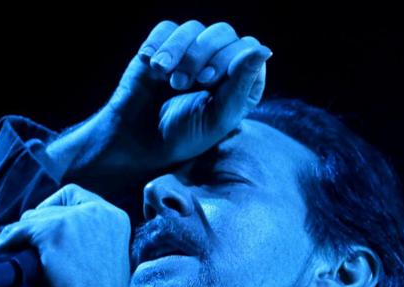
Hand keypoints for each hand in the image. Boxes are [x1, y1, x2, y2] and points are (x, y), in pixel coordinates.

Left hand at [0, 183, 131, 286]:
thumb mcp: (100, 258)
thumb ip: (84, 239)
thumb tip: (42, 235)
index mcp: (115, 218)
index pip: (76, 197)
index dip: (56, 208)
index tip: (44, 226)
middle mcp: (99, 211)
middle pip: (52, 205)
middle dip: (35, 225)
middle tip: (25, 247)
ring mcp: (76, 219)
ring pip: (33, 218)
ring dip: (20, 236)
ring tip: (12, 255)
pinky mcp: (53, 231)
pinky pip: (18, 231)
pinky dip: (5, 243)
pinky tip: (0, 256)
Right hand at [53, 20, 272, 192]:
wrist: (138, 141)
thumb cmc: (183, 136)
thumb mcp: (218, 117)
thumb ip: (242, 83)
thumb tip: (265, 49)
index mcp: (239, 82)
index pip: (248, 48)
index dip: (229, 58)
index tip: (209, 81)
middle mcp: (218, 63)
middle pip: (222, 32)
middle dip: (203, 54)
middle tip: (186, 83)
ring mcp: (189, 54)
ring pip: (192, 28)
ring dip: (179, 51)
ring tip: (168, 79)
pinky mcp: (162, 48)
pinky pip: (166, 28)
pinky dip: (159, 45)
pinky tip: (153, 68)